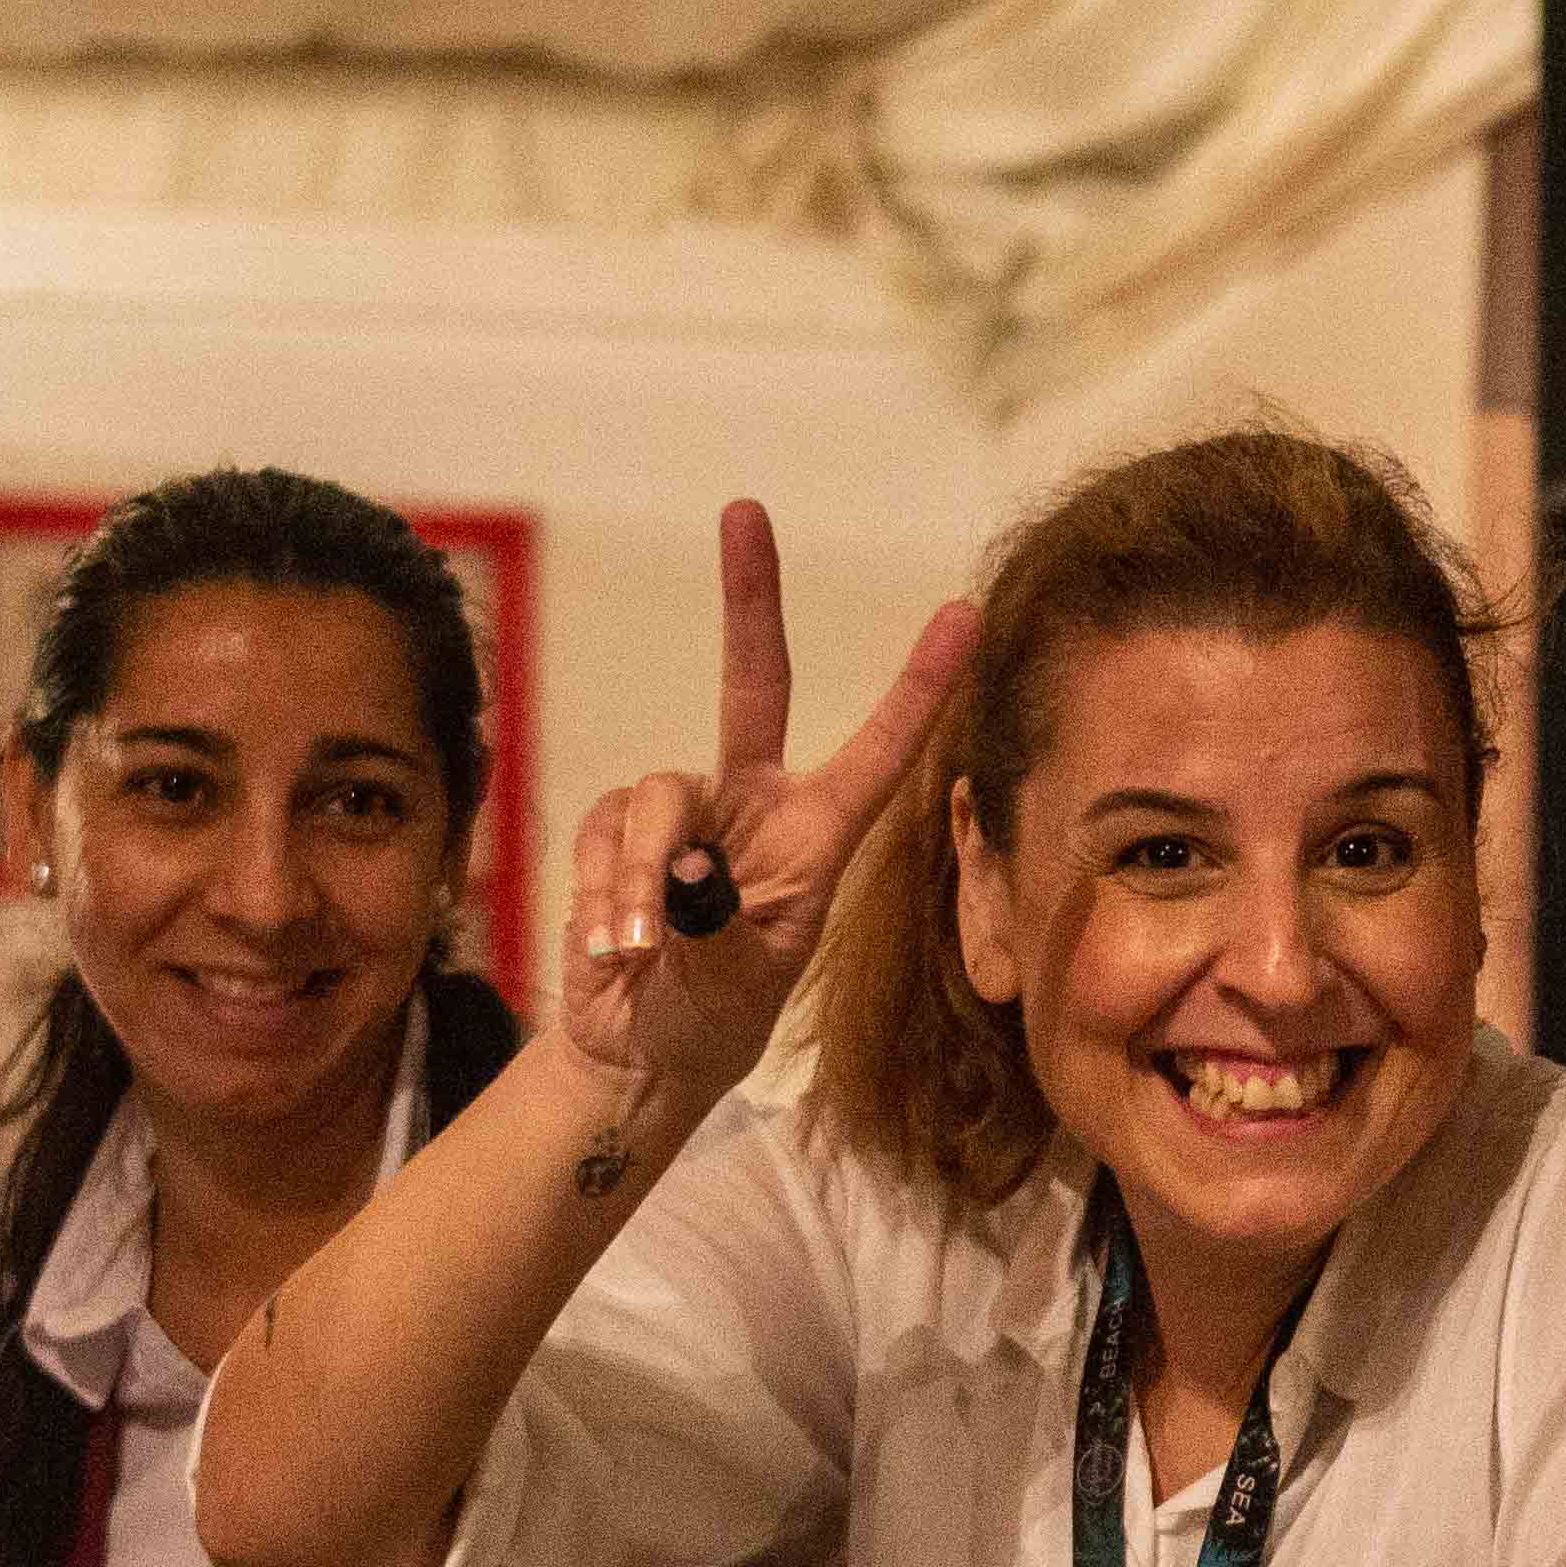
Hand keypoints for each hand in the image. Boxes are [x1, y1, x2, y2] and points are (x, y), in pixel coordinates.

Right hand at [557, 503, 975, 1111]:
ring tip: (639, 952)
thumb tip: (683, 870)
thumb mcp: (734, 986)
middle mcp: (755, 806)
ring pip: (661, 797)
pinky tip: (611, 946)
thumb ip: (714, 923)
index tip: (961, 615)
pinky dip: (604, 893)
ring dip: (640, 880)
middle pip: (756, 682)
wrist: (637, 1054)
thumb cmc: (709, 1022)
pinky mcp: (620, 829)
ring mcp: (686, 814)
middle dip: (750, 598)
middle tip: (745, 512)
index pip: (879, 752)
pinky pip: (608, 833)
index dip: (919, 686)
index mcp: (817, 839)